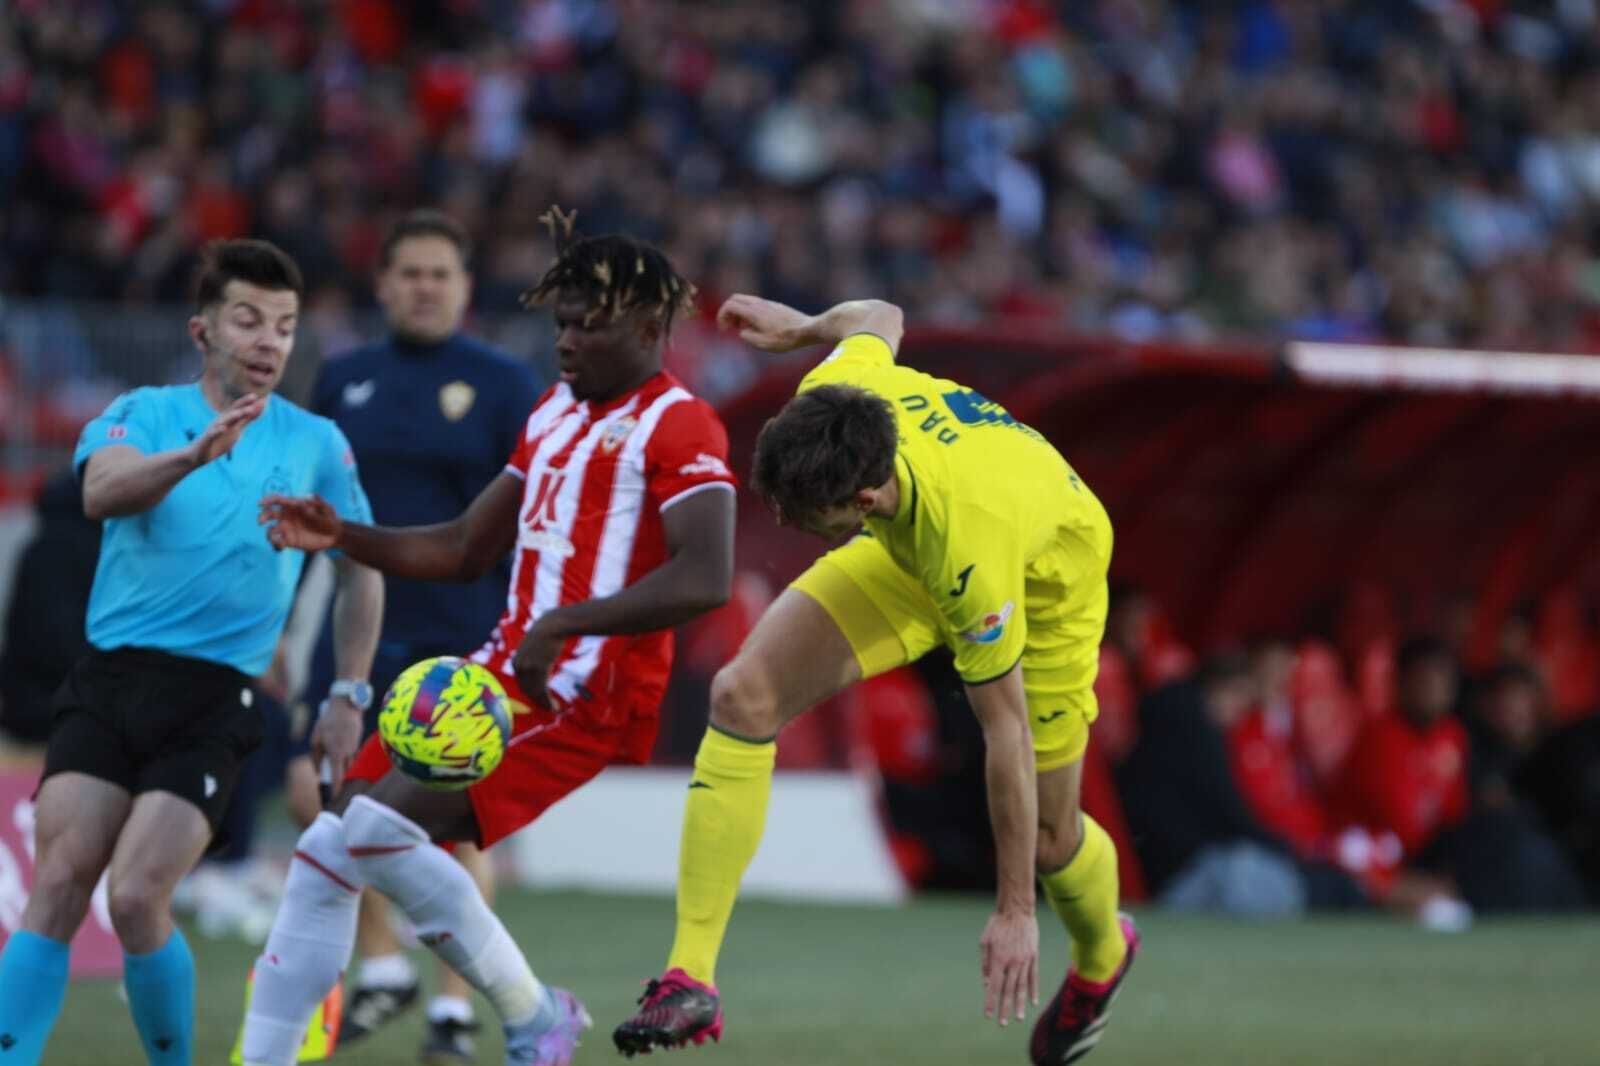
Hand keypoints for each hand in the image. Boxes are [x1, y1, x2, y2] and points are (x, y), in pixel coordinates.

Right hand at [189, 394, 264, 466]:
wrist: (198, 455)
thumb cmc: (218, 441)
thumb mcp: (236, 430)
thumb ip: (246, 420)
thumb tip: (258, 409)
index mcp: (227, 420)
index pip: (239, 408)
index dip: (249, 402)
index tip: (261, 396)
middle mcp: (220, 422)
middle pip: (232, 411)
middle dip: (243, 404)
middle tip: (254, 397)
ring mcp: (213, 430)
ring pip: (223, 421)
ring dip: (232, 416)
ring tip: (241, 412)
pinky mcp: (207, 440)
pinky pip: (212, 434)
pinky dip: (217, 431)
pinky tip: (223, 428)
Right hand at [259, 494, 340, 550]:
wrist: (334, 535)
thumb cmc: (330, 518)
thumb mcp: (327, 510)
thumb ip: (318, 503)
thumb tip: (308, 497)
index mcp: (293, 506)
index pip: (278, 500)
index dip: (267, 500)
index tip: (260, 504)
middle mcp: (287, 516)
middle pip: (269, 514)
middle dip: (263, 516)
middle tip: (261, 521)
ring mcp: (287, 529)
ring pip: (271, 531)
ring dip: (269, 535)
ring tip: (278, 541)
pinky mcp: (289, 541)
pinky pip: (277, 543)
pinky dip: (276, 545)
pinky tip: (281, 547)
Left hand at [310, 696, 363, 793]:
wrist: (347, 705)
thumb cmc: (328, 721)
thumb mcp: (316, 738)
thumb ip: (315, 757)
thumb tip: (316, 772)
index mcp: (336, 754)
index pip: (337, 777)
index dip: (336, 790)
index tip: (334, 799)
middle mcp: (347, 753)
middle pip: (346, 774)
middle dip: (342, 784)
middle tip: (335, 792)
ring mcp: (355, 748)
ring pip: (351, 766)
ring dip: (346, 772)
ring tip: (339, 776)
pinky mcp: (358, 743)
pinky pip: (354, 757)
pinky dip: (348, 761)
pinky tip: (343, 758)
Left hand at [512, 616, 567, 709]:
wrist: (552, 625)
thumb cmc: (545, 635)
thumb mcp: (533, 649)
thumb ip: (530, 661)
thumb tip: (537, 671)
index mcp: (515, 664)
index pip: (522, 685)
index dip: (532, 696)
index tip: (541, 702)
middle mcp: (519, 667)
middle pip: (527, 691)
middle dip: (538, 702)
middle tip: (549, 709)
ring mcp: (528, 668)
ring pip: (535, 693)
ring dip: (544, 704)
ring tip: (553, 709)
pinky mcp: (539, 668)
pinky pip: (542, 689)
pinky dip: (547, 701)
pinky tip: (554, 706)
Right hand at [716, 294, 813, 351]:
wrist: (807, 329)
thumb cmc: (786, 339)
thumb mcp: (763, 343)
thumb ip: (748, 336)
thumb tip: (742, 331)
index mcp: (754, 312)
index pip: (730, 305)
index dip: (722, 316)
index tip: (724, 329)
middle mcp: (759, 304)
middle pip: (735, 299)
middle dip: (728, 311)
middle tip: (730, 327)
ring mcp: (767, 303)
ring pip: (745, 301)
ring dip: (739, 313)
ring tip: (744, 329)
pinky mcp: (774, 306)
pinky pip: (755, 304)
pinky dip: (749, 312)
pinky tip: (756, 326)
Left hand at [980, 908, 1038, 1026]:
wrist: (1017, 910)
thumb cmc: (997, 924)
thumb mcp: (984, 942)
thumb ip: (985, 964)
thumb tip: (986, 984)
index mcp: (998, 959)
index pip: (993, 986)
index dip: (991, 1001)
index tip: (988, 1015)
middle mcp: (1012, 963)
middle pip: (1008, 990)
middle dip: (1004, 1008)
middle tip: (1002, 1023)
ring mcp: (1025, 961)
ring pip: (1022, 987)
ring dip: (1019, 1004)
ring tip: (1018, 1018)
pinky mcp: (1033, 957)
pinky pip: (1033, 977)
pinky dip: (1033, 990)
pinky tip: (1033, 1002)